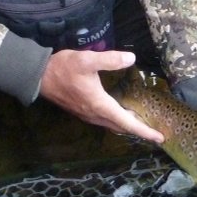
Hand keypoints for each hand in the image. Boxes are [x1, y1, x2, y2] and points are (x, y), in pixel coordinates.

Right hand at [40, 50, 163, 143]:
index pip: (127, 123)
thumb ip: (109, 59)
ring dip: (129, 126)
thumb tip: (131, 58)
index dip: (145, 131)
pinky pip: (106, 122)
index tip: (160, 138)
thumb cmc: (62, 68)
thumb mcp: (86, 59)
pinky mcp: (83, 112)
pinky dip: (118, 121)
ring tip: (143, 124)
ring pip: (113, 125)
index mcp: (100, 106)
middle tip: (156, 132)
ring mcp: (88, 116)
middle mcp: (96, 115)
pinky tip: (122, 114)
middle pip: (122, 127)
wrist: (37, 76)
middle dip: (140, 131)